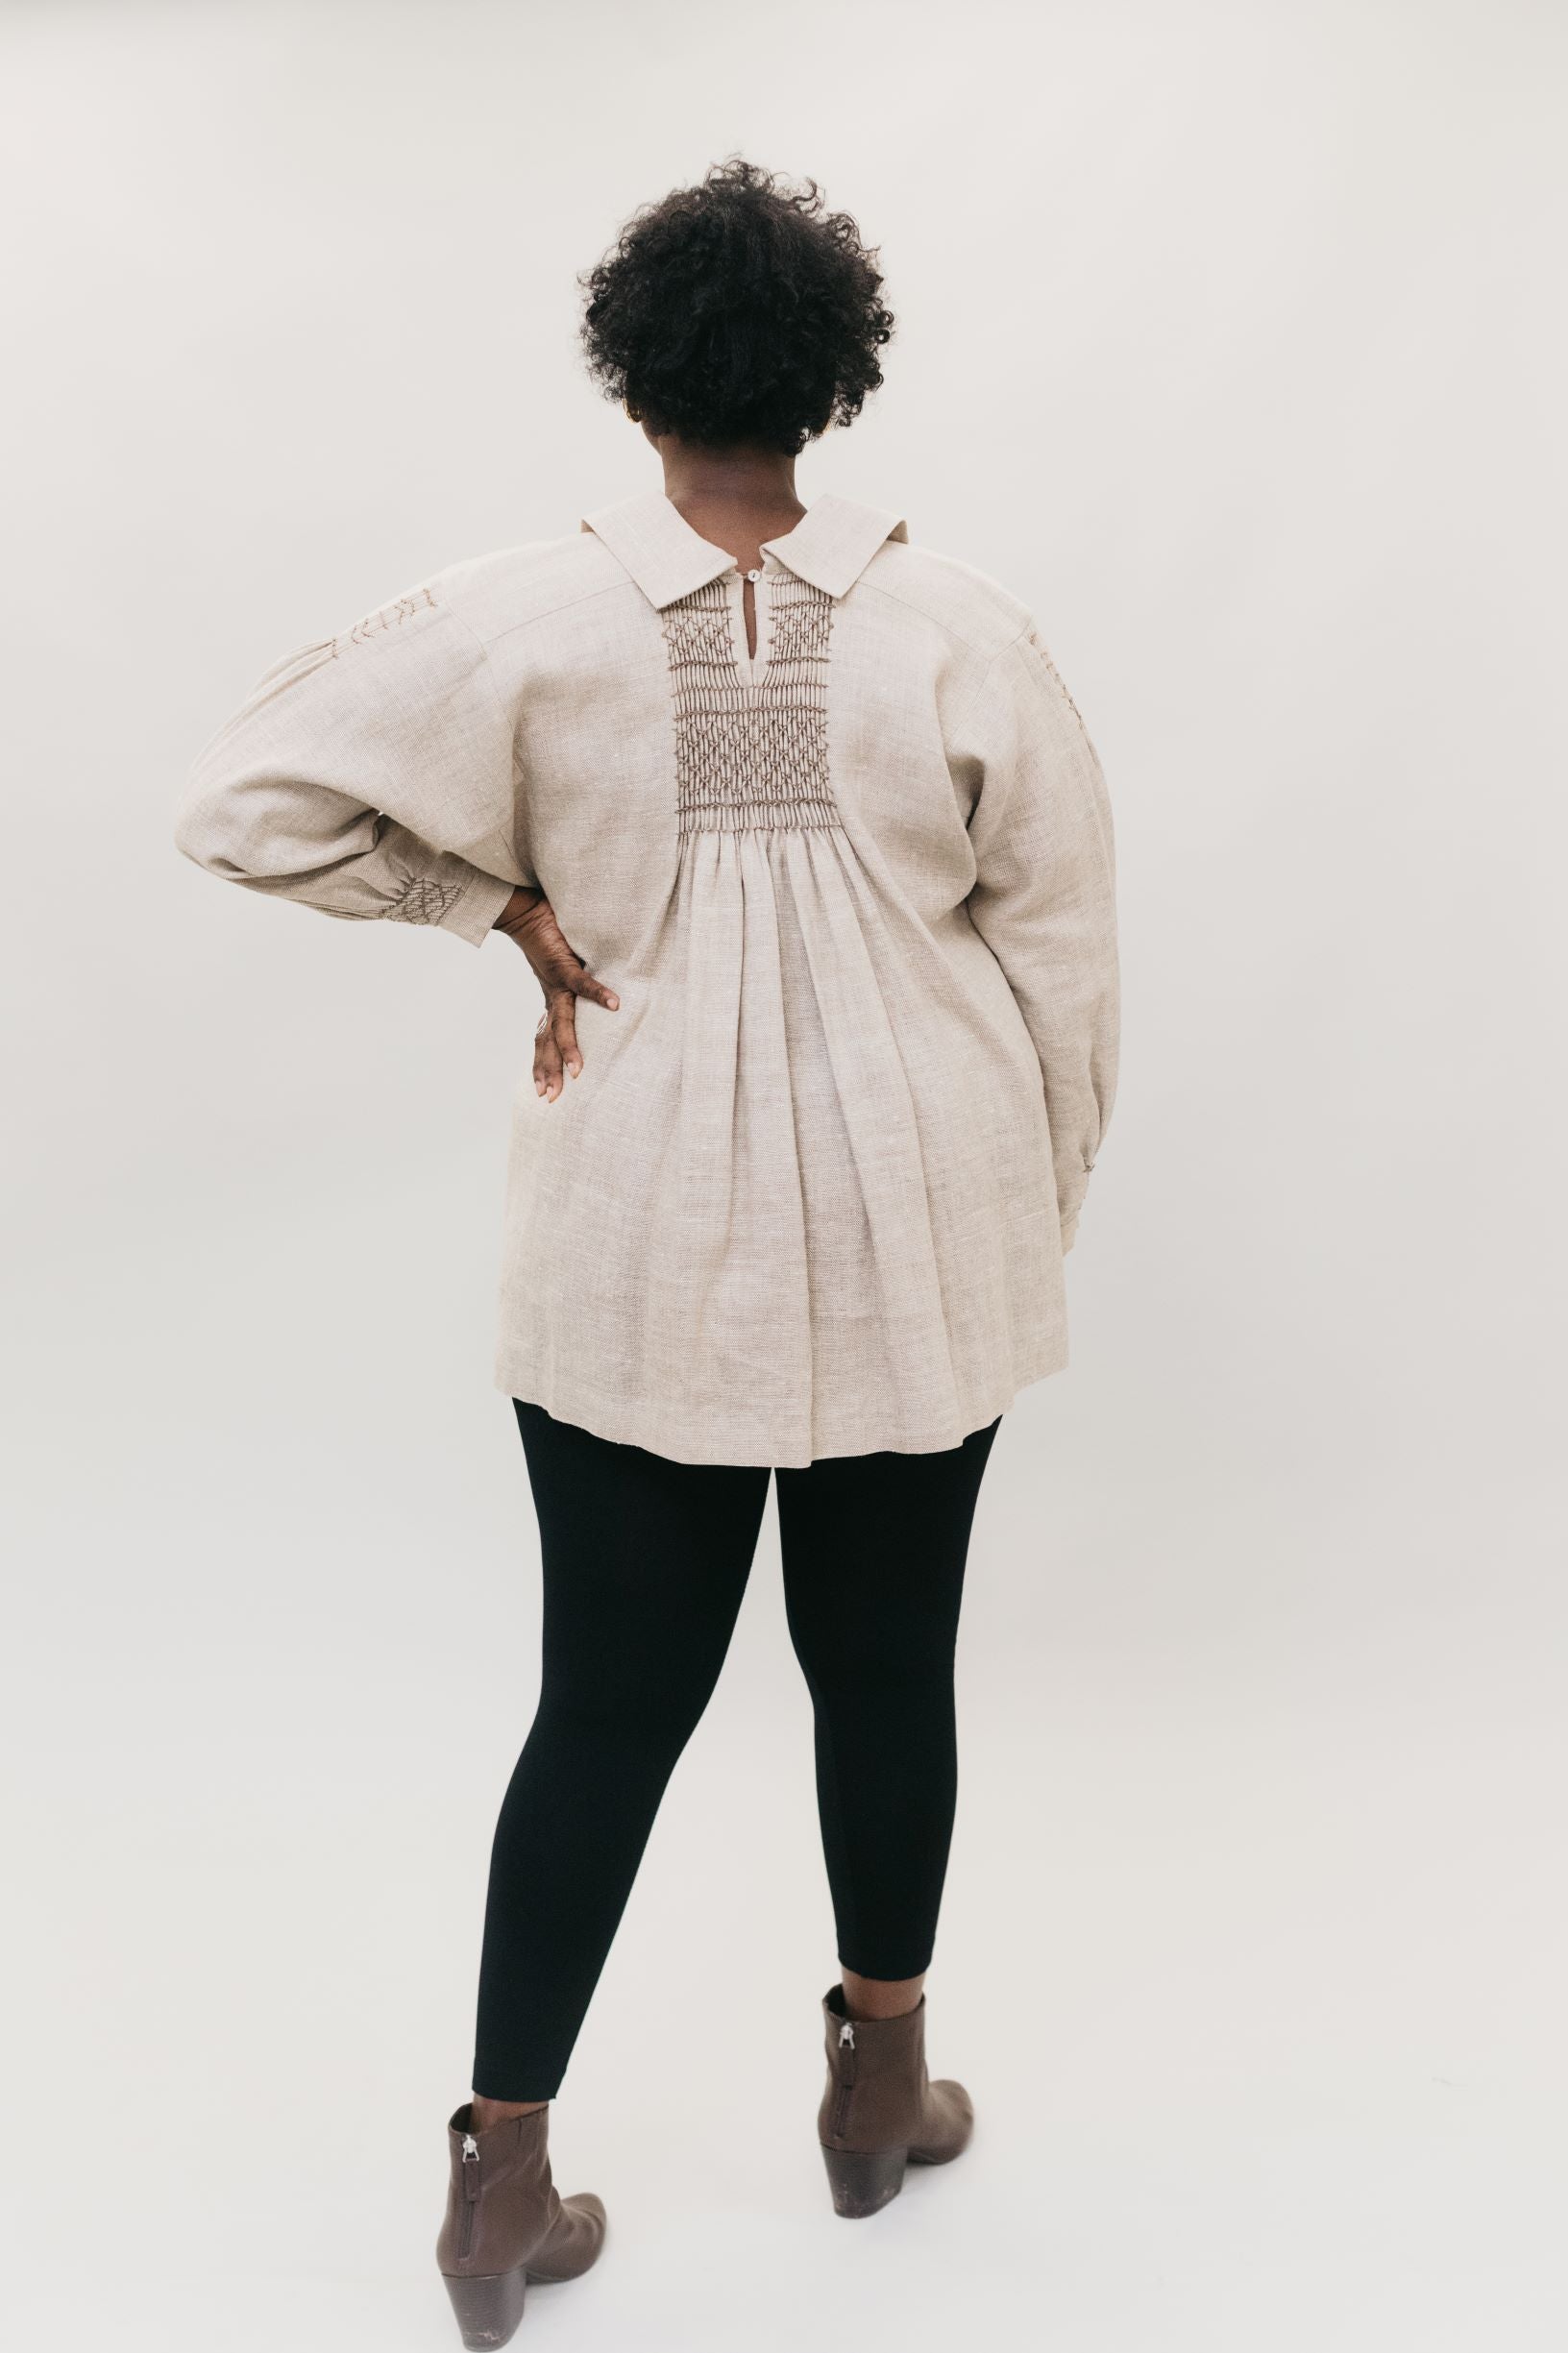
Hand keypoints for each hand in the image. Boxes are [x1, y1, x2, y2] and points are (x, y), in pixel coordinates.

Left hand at [492, 887, 619, 1102]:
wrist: (524, 913)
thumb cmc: (547, 939)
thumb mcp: (562, 971)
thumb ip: (575, 986)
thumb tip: (596, 998)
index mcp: (551, 1003)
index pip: (544, 1041)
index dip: (542, 1067)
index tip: (541, 1094)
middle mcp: (552, 999)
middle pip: (548, 1042)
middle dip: (549, 1071)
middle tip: (550, 1100)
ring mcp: (557, 985)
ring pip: (562, 1023)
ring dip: (568, 1048)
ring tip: (578, 1071)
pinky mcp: (565, 966)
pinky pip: (584, 984)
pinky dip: (599, 994)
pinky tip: (615, 1005)